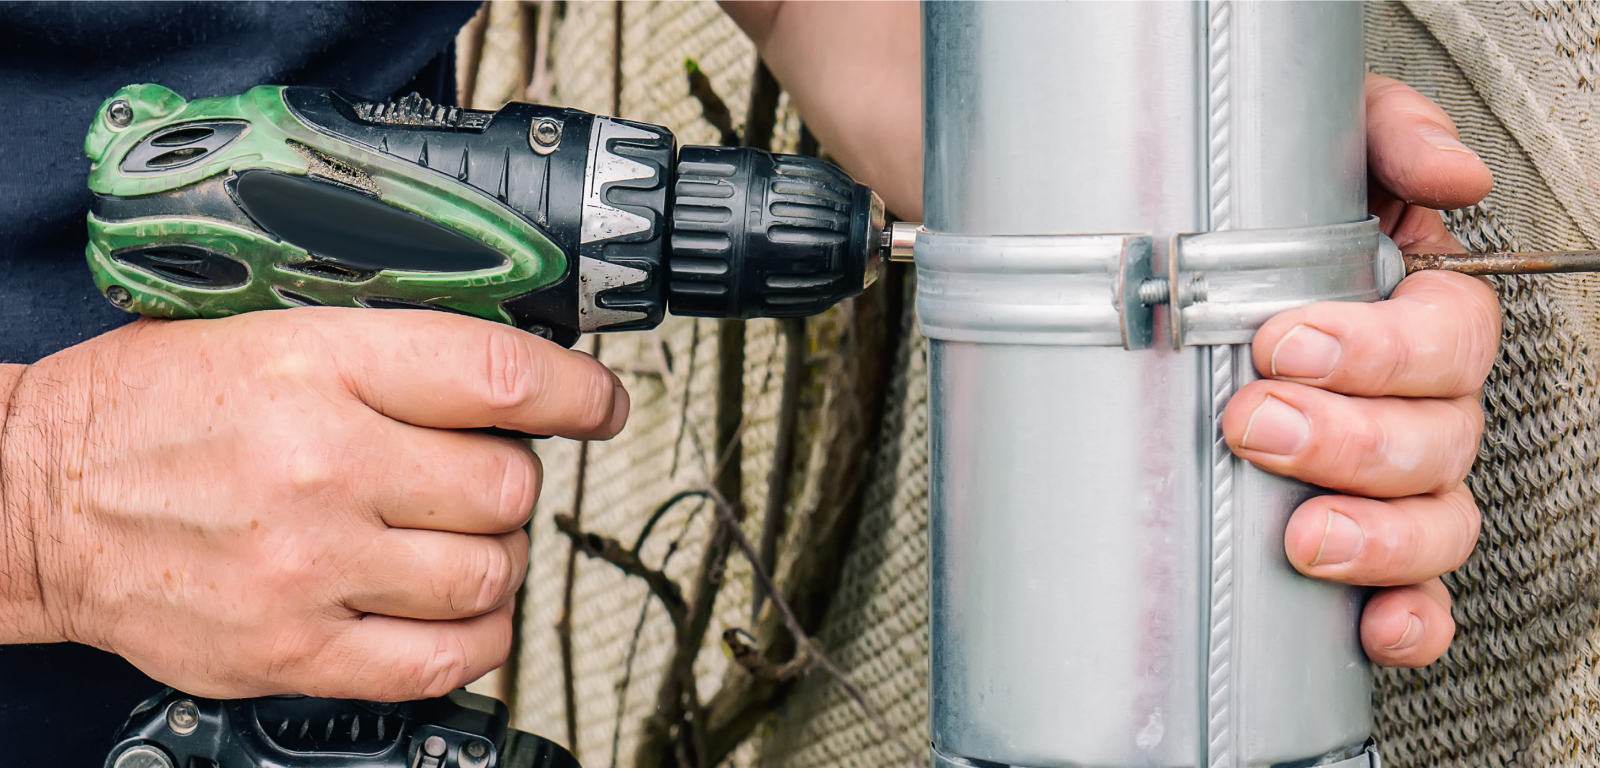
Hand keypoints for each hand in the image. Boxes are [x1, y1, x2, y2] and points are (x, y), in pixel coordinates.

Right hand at [0, 308, 626, 698]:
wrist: (31, 501)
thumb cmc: (145, 413)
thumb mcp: (266, 336)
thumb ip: (387, 356)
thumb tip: (507, 382)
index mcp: (318, 365)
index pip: (497, 374)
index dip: (577, 391)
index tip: (600, 403)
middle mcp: (324, 464)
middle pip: (507, 483)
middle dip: (514, 480)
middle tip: (479, 476)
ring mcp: (311, 565)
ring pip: (489, 572)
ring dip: (497, 557)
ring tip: (459, 540)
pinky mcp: (293, 649)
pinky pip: (440, 659)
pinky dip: (475, 637)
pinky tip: (459, 611)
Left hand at [1223, 73, 1497, 666]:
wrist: (1173, 281)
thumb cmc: (1256, 219)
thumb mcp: (1314, 148)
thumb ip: (1384, 135)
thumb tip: (1454, 178)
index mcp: (1413, 316)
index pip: (1448, 337)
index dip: (1377, 349)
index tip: (1282, 342)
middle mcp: (1418, 405)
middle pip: (1439, 438)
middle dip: (1347, 439)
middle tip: (1253, 423)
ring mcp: (1395, 484)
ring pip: (1436, 522)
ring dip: (1377, 535)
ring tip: (1302, 534)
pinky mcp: (1363, 550)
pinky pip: (1416, 597)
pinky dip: (1407, 619)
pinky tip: (1372, 626)